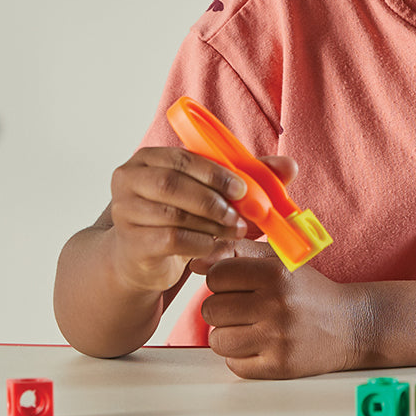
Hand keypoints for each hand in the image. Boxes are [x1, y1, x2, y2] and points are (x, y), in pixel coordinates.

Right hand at [107, 146, 249, 293]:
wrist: (143, 257)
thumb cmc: (182, 214)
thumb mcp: (213, 191)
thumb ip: (250, 175)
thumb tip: (290, 167)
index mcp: (148, 158)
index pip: (183, 158)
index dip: (216, 173)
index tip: (243, 189)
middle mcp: (128, 180)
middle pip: (173, 184)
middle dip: (214, 199)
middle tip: (242, 213)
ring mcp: (125, 213)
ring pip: (174, 214)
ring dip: (212, 223)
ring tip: (235, 229)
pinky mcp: (130, 244)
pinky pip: (171, 240)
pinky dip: (200, 242)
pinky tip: (215, 245)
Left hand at [201, 239, 358, 378]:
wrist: (350, 324)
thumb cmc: (309, 291)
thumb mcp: (280, 260)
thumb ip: (238, 253)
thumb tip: (196, 262)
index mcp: (277, 273)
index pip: (216, 276)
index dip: (221, 280)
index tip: (236, 284)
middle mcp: (277, 304)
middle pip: (211, 309)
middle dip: (222, 308)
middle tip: (244, 307)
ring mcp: (277, 338)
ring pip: (217, 340)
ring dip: (228, 334)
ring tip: (250, 327)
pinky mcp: (278, 366)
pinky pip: (233, 364)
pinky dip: (241, 356)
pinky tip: (260, 344)